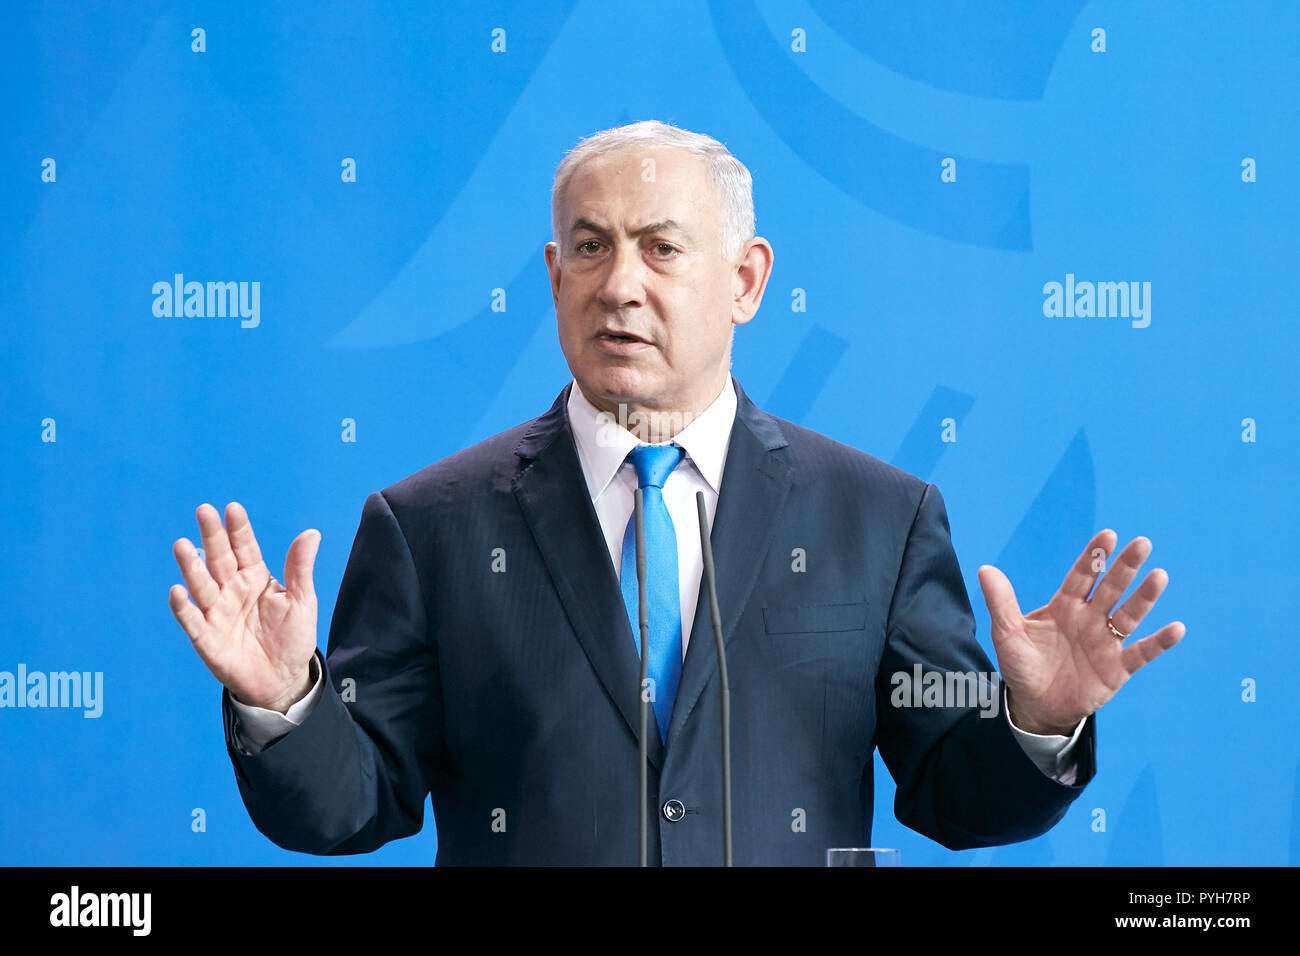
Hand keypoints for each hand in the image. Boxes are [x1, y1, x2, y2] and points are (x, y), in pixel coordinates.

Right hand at [169, 502, 320, 712]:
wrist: (284, 679)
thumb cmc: (292, 637)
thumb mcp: (302, 601)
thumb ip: (300, 568)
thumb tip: (312, 533)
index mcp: (255, 577)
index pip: (245, 548)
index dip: (238, 529)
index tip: (232, 508)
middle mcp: (232, 590)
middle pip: (219, 559)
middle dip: (212, 536)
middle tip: (204, 511)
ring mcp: (217, 613)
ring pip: (201, 585)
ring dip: (191, 566)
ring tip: (183, 545)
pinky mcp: (207, 639)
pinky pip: (192, 621)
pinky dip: (182, 607)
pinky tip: (177, 591)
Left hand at [977, 530, 1184, 735]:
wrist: (1035, 705)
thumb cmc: (1021, 665)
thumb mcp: (1007, 634)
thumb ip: (1000, 603)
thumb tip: (985, 569)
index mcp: (1064, 606)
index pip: (1081, 576)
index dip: (1094, 557)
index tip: (1108, 535)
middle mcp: (1089, 619)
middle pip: (1110, 588)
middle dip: (1125, 567)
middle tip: (1143, 543)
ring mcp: (1105, 642)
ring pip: (1129, 615)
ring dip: (1144, 597)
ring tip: (1159, 576)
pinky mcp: (1118, 668)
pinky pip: (1142, 652)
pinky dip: (1159, 642)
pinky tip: (1177, 628)